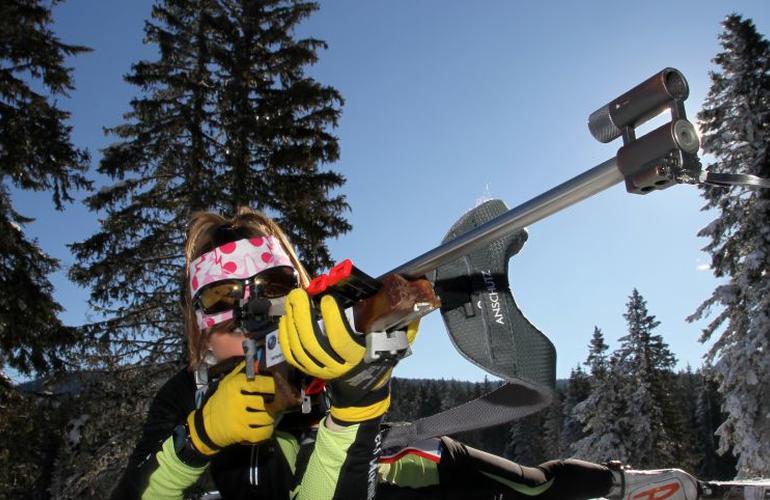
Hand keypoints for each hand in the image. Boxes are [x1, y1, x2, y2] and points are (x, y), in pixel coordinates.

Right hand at [187, 361, 275, 454]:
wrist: (205, 426)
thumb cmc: (220, 402)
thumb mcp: (226, 383)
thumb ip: (242, 372)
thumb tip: (258, 361)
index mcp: (234, 385)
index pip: (261, 383)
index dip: (271, 386)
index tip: (273, 388)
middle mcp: (237, 400)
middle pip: (265, 402)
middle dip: (271, 405)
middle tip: (272, 405)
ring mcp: (239, 417)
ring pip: (266, 417)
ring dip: (270, 418)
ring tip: (269, 416)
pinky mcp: (241, 433)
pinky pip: (262, 432)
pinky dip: (267, 431)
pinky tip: (265, 428)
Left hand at [278, 288, 417, 422]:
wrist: (364, 394)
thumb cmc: (380, 362)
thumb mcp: (396, 345)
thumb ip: (404, 325)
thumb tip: (416, 301)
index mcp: (358, 358)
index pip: (339, 339)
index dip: (331, 318)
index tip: (328, 298)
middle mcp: (337, 366)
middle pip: (313, 342)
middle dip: (303, 316)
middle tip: (300, 294)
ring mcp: (321, 370)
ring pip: (300, 348)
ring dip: (292, 323)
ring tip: (292, 301)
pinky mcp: (310, 370)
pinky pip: (292, 355)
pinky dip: (285, 337)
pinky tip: (285, 319)